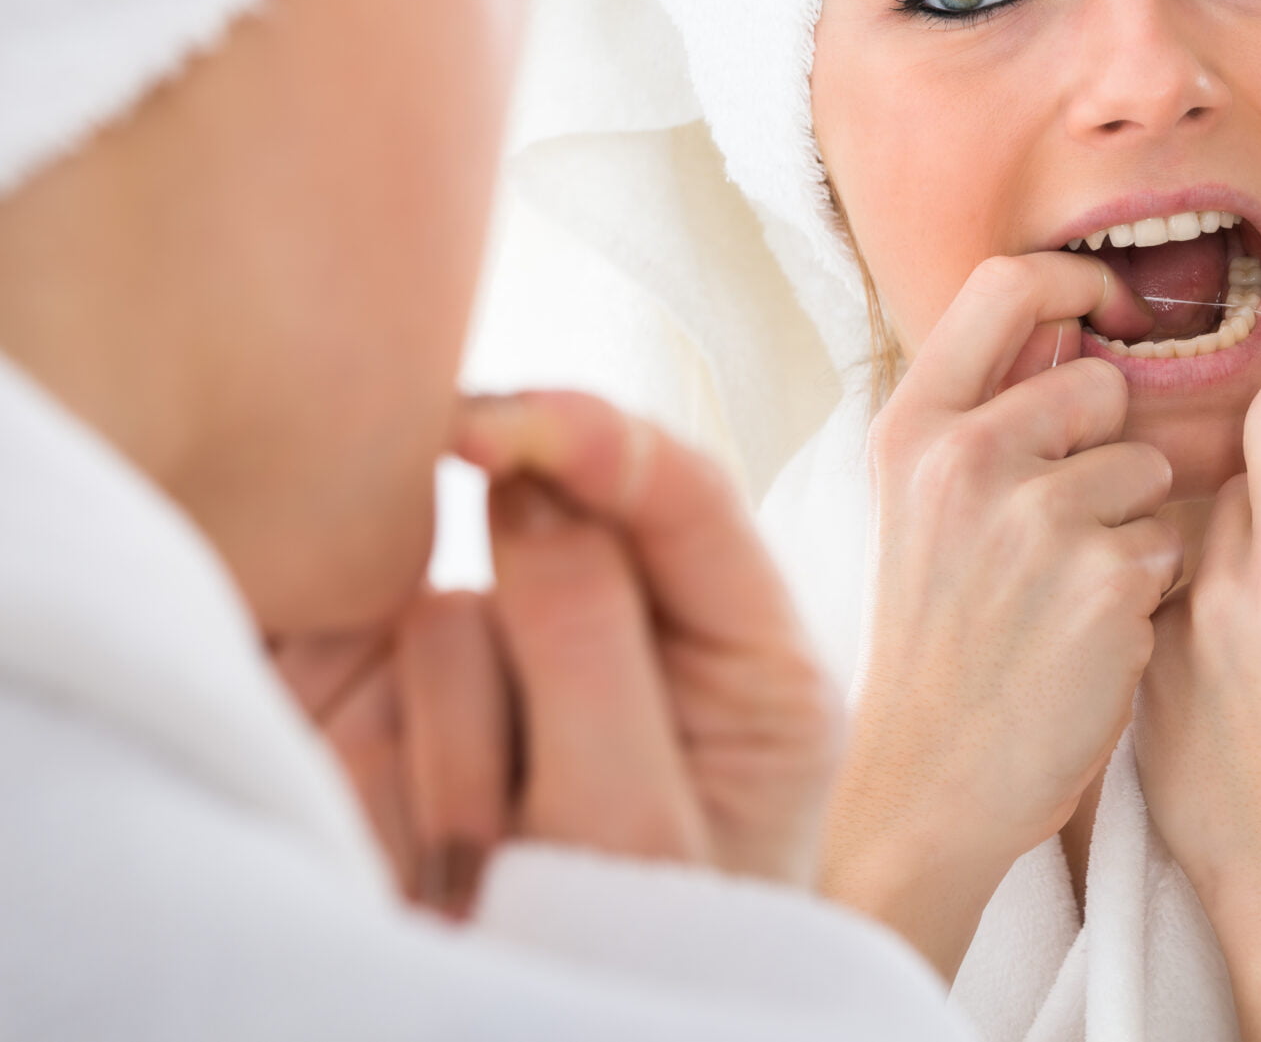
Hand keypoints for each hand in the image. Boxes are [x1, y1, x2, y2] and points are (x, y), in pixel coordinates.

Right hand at [277, 391, 841, 915]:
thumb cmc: (640, 960)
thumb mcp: (633, 822)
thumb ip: (589, 644)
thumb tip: (530, 486)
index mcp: (752, 655)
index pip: (684, 490)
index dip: (588, 433)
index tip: (489, 428)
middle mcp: (646, 637)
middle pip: (553, 534)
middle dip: (510, 636)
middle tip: (520, 795)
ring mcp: (533, 665)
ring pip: (448, 605)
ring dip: (449, 733)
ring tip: (488, 860)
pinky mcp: (432, 700)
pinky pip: (379, 657)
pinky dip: (381, 736)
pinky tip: (422, 826)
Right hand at [820, 253, 1181, 977]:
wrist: (929, 783)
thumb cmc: (934, 645)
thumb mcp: (916, 509)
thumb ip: (979, 418)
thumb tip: (1077, 336)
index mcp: (913, 430)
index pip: (1007, 285)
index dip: (1074, 281)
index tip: (1111, 308)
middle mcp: (969, 458)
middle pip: (1102, 385)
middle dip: (1108, 446)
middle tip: (1061, 528)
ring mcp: (1039, 519)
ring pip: (1148, 469)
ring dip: (1133, 525)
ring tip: (1067, 597)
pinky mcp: (1107, 582)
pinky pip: (1172, 546)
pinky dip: (1149, 590)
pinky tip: (1093, 638)